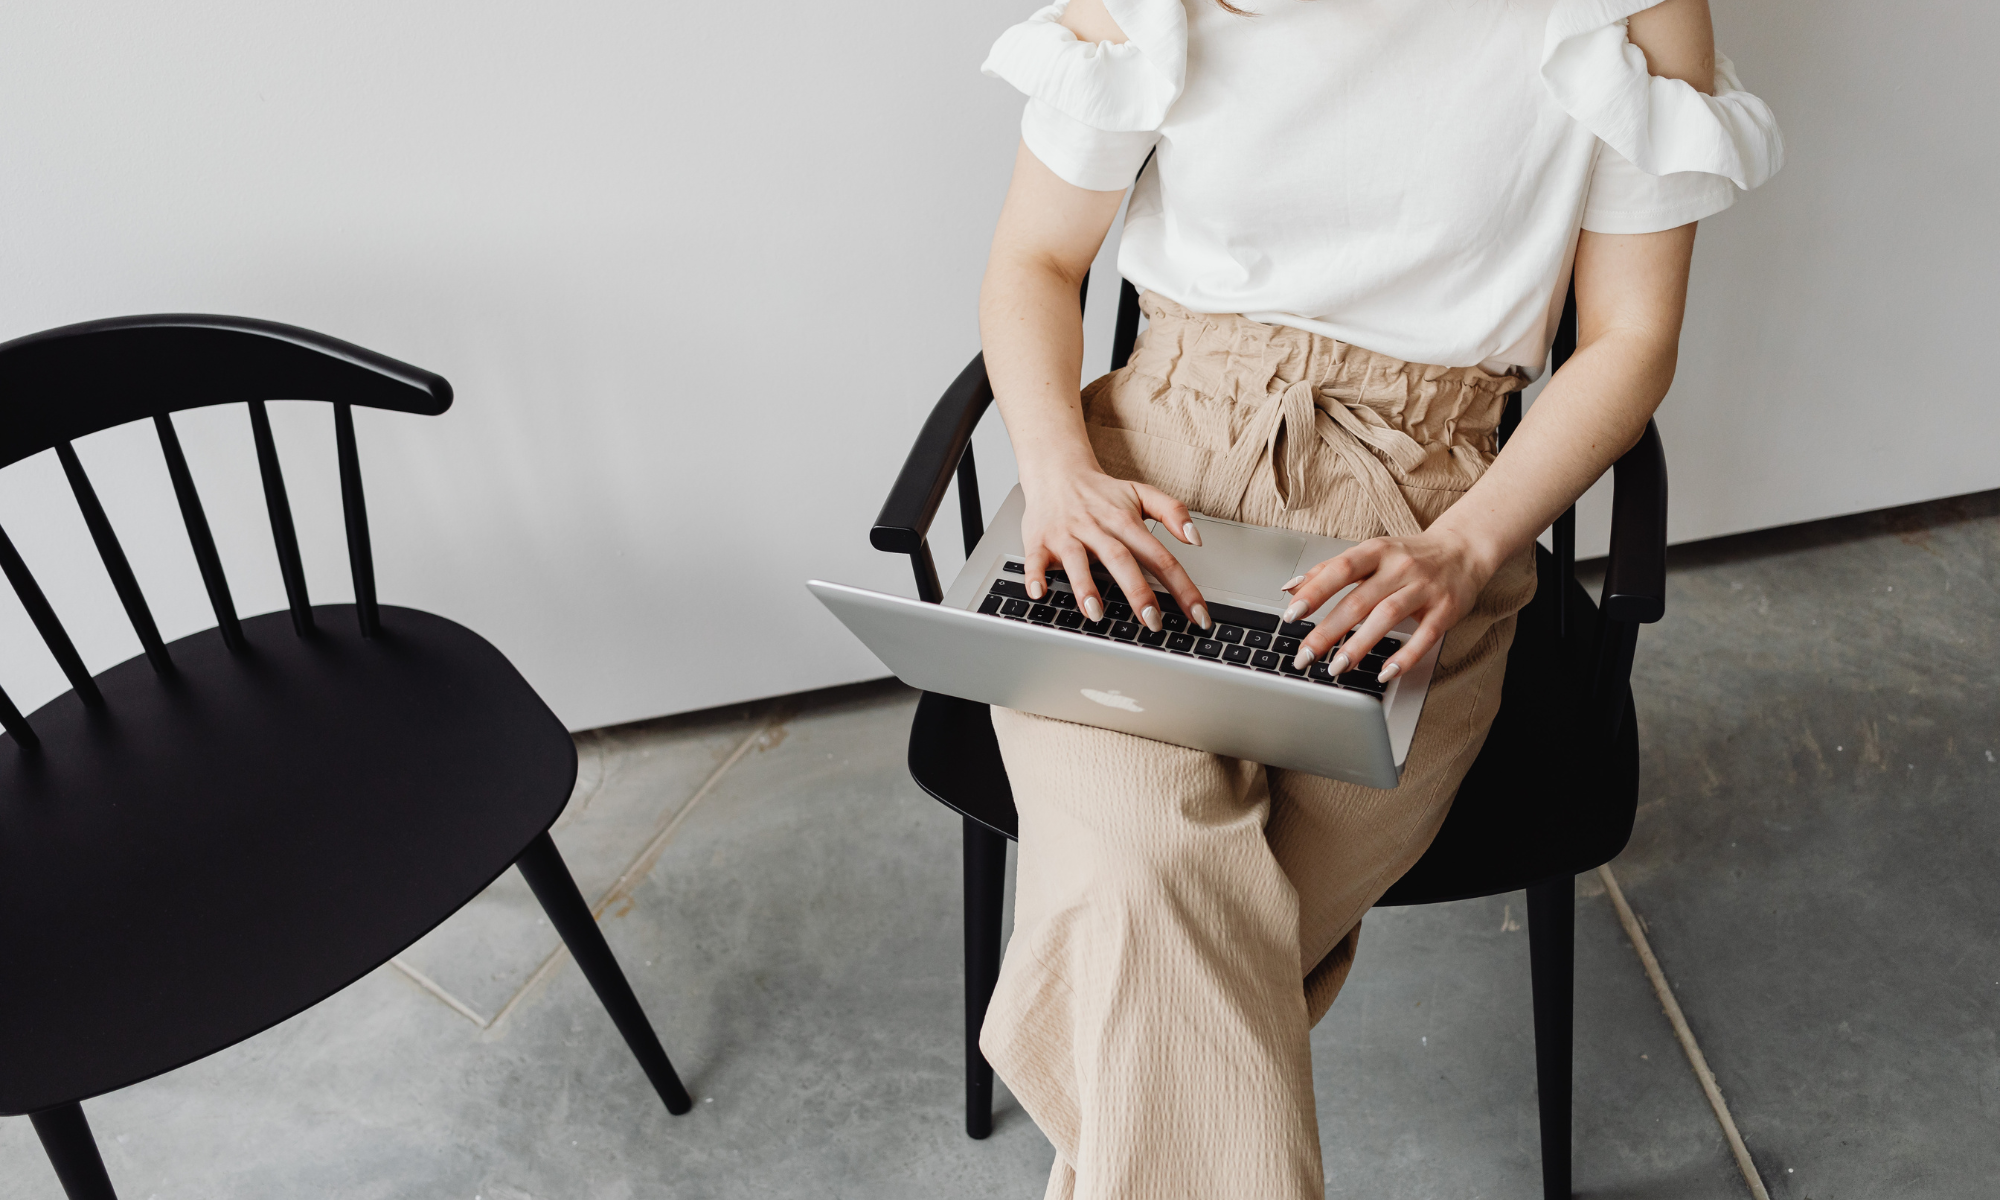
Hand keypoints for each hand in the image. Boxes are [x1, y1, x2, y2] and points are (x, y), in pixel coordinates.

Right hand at [1019, 466, 1211, 631]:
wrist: (1056, 469)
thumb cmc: (1100, 492)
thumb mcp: (1141, 493)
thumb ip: (1173, 511)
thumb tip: (1196, 539)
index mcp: (1126, 522)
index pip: (1160, 557)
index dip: (1182, 587)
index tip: (1199, 615)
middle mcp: (1098, 529)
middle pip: (1121, 560)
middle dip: (1138, 592)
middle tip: (1153, 622)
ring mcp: (1067, 536)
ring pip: (1078, 561)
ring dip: (1086, 587)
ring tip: (1096, 613)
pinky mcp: (1039, 540)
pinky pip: (1035, 559)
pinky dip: (1035, 576)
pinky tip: (1039, 593)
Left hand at [1280, 529, 1499, 680]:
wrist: (1464, 549)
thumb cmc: (1409, 556)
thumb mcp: (1370, 554)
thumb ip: (1330, 570)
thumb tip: (1290, 588)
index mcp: (1377, 551)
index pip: (1340, 570)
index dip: (1315, 592)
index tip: (1292, 615)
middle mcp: (1400, 567)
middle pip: (1359, 600)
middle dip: (1328, 631)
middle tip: (1305, 656)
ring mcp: (1424, 588)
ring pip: (1387, 617)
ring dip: (1359, 645)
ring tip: (1337, 667)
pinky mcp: (1446, 610)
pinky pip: (1425, 637)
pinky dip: (1405, 657)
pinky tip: (1385, 673)